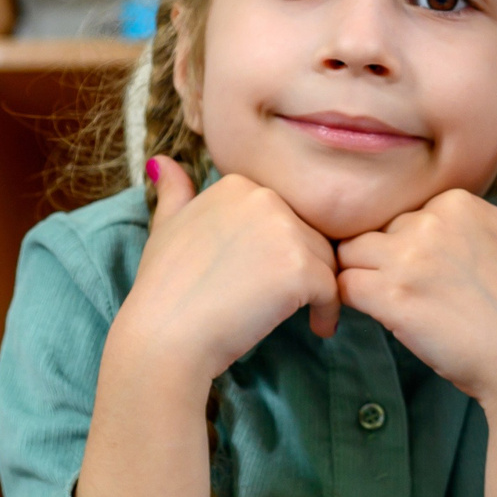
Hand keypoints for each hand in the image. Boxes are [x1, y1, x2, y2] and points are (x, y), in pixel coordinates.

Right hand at [112, 157, 338, 389]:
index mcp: (237, 185)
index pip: (283, 214)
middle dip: (301, 267)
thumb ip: (176, 194)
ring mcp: (284, 231)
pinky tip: (317, 327)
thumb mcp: (165, 228)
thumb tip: (164, 163)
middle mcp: (264, 198)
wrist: (164, 334)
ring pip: (324, 259)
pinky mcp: (300, 268)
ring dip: (318, 288)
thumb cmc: (163, 287)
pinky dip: (329, 311)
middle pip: (309, 233)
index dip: (279, 248)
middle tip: (284, 300)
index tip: (266, 275)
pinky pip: (332, 288)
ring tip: (302, 314)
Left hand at [335, 132, 496, 408]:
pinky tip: (377, 316)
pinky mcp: (391, 295)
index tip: (433, 274)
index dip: (409, 244)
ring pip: (349, 252)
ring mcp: (408, 257)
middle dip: (383, 259)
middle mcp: (429, 219)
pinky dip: (349, 302)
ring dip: (361, 277)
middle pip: (374, 230)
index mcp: (456, 199)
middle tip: (411, 293)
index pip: (403, 211)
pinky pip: (343, 285)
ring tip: (388, 303)